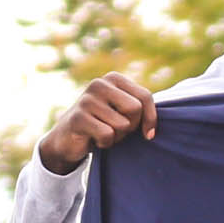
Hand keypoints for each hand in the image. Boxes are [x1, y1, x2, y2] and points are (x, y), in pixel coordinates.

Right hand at [37, 75, 156, 173]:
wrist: (68, 138)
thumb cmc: (102, 123)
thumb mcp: (122, 111)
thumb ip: (141, 108)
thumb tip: (155, 126)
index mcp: (113, 78)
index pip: (145, 97)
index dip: (151, 118)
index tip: (148, 134)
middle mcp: (99, 84)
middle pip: (135, 109)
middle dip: (131, 126)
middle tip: (118, 130)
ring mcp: (87, 99)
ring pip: (122, 125)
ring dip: (117, 137)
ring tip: (104, 133)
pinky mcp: (78, 117)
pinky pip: (107, 135)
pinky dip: (105, 143)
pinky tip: (95, 139)